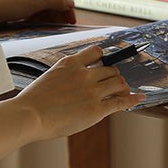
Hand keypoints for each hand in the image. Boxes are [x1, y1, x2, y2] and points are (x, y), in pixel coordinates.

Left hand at [0, 0, 76, 26]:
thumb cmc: (3, 3)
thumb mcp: (32, 2)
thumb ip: (53, 2)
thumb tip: (69, 2)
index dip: (64, 2)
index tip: (71, 16)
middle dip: (56, 10)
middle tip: (65, 24)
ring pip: (35, 4)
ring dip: (46, 15)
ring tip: (55, 27)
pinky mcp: (5, 6)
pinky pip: (24, 11)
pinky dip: (34, 17)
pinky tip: (40, 26)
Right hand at [17, 43, 145, 140]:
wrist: (28, 116)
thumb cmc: (30, 104)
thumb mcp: (47, 80)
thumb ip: (63, 79)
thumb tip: (70, 87)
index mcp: (70, 64)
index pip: (95, 52)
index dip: (103, 57)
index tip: (107, 61)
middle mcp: (84, 74)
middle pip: (110, 69)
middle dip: (114, 76)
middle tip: (116, 83)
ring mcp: (92, 91)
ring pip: (118, 83)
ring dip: (122, 87)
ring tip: (123, 91)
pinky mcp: (96, 109)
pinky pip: (121, 101)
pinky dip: (132, 98)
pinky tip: (140, 97)